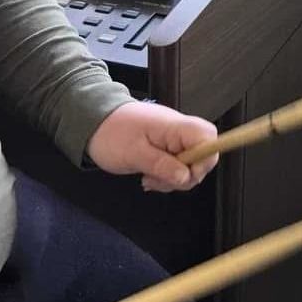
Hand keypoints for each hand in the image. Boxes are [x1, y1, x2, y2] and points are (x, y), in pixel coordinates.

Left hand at [85, 101, 218, 192]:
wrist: (92, 121)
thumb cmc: (109, 133)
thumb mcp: (133, 154)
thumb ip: (161, 165)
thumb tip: (185, 177)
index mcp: (174, 126)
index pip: (209, 138)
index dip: (203, 161)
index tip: (183, 174)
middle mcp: (178, 130)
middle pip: (203, 155)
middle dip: (185, 176)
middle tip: (158, 180)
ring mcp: (174, 138)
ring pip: (190, 164)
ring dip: (173, 178)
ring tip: (148, 178)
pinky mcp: (167, 146)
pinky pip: (177, 164)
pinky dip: (166, 175)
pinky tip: (149, 175)